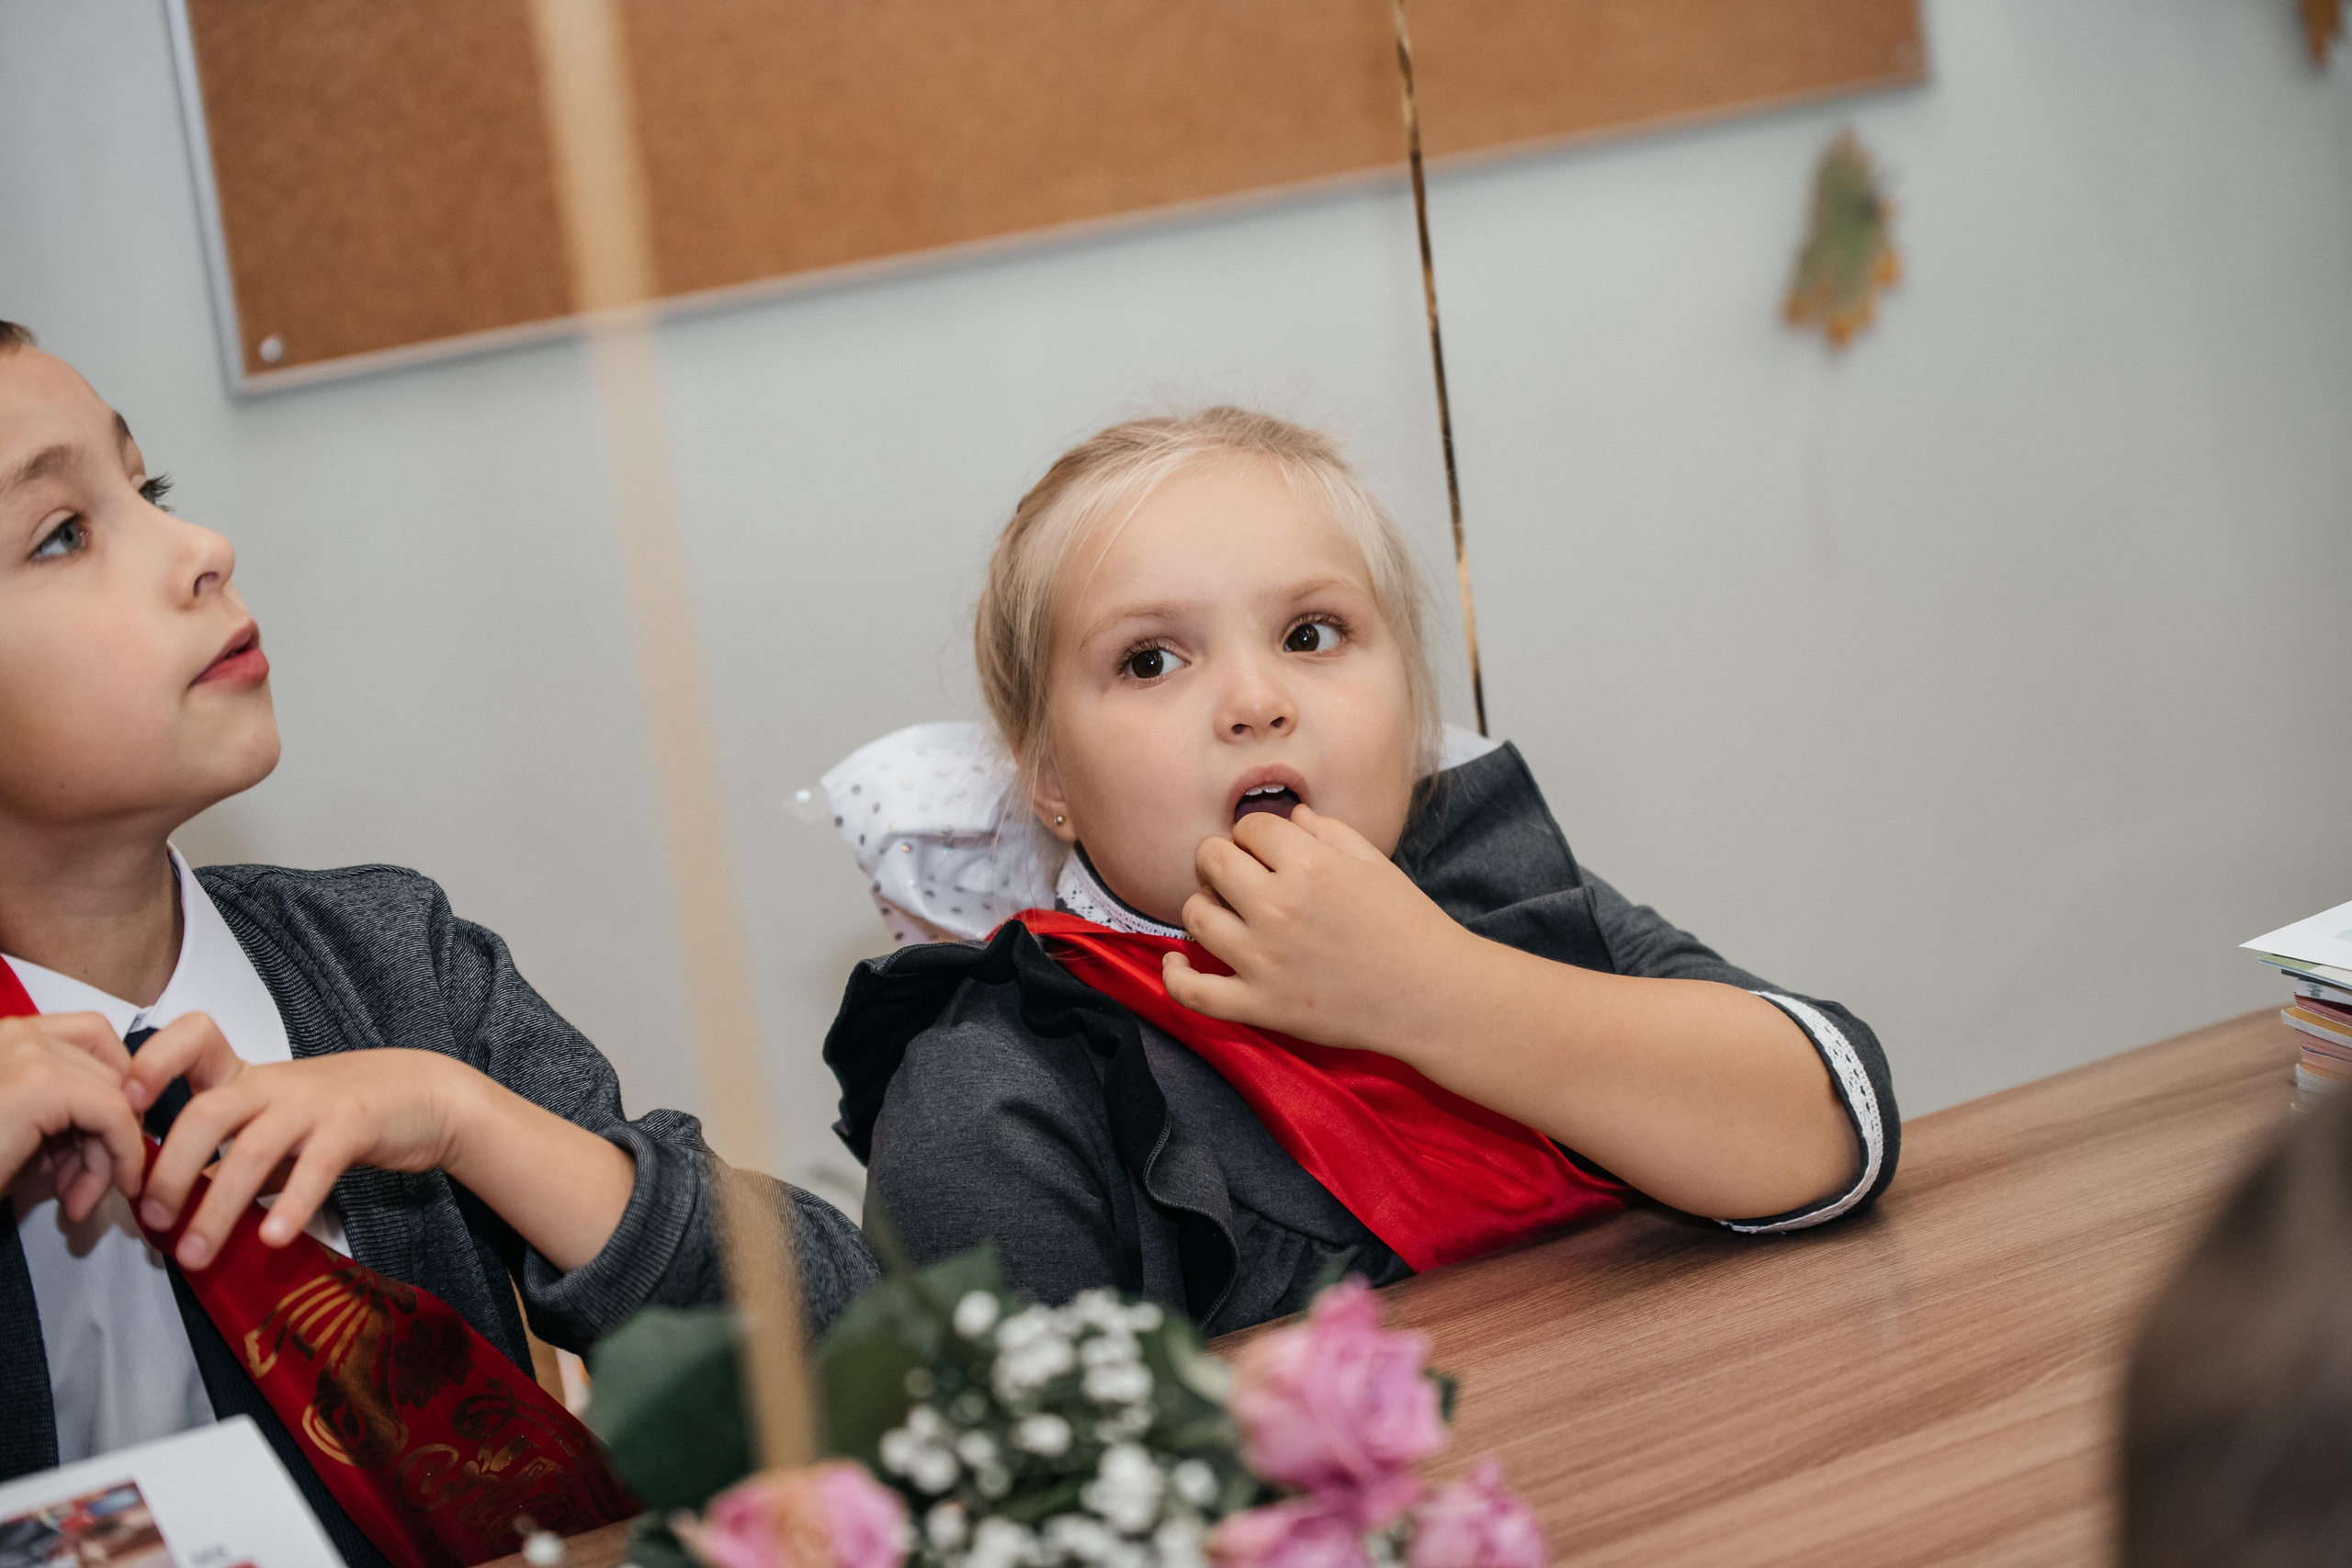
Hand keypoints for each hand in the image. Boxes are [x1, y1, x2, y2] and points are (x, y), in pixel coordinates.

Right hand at [0, 1012, 144, 1223]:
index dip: (112, 1090)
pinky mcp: (40, 1085)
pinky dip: (117, 1156)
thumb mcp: (14, 1133)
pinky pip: (113, 1114)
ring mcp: (28, 1051)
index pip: (92, 1039)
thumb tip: (110, 1131)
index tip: (102, 1143)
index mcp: (8, 1037)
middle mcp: (18, 1032)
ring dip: (106, 1157)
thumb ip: (58, 1120)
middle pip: (107, 1070)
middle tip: (81, 1187)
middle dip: (107, 1134)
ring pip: (114, 1095)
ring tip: (75, 1203)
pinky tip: (85, 1198)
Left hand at [133, 1028, 472, 1268]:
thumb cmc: (342, 1112)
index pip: (193, 1040)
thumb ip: (229, 1152)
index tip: (124, 1104)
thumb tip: (174, 1201)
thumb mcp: (277, 1120)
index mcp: (249, 1078)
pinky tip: (273, 1239)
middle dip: (168, 1169)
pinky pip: (315, 1166)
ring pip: (251, 1150)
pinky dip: (291, 1205)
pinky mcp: (354, 1126)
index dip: (153, 1062)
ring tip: (196, 1253)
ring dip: (217, 1207)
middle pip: (207, 1113)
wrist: (427, 1095)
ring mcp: (314, 1104)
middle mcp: (275, 1085)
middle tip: (152, 1221)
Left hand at [1163, 805, 1473, 1058]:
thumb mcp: (1373, 863)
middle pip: (1212, 862)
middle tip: (1241, 875)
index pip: (1249, 828)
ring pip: (1195, 915)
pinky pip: (1193, 992)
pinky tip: (1178, 961)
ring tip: (1224, 912)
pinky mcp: (1259, 1006)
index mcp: (1308, 866)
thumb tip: (1287, 818)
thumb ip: (1325, 832)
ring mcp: (1262, 960)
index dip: (1256, 835)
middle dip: (1223, 860)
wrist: (1432, 995)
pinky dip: (1176, 975)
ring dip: (1205, 906)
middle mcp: (1276, 908)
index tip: (1268, 850)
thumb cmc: (1408, 924)